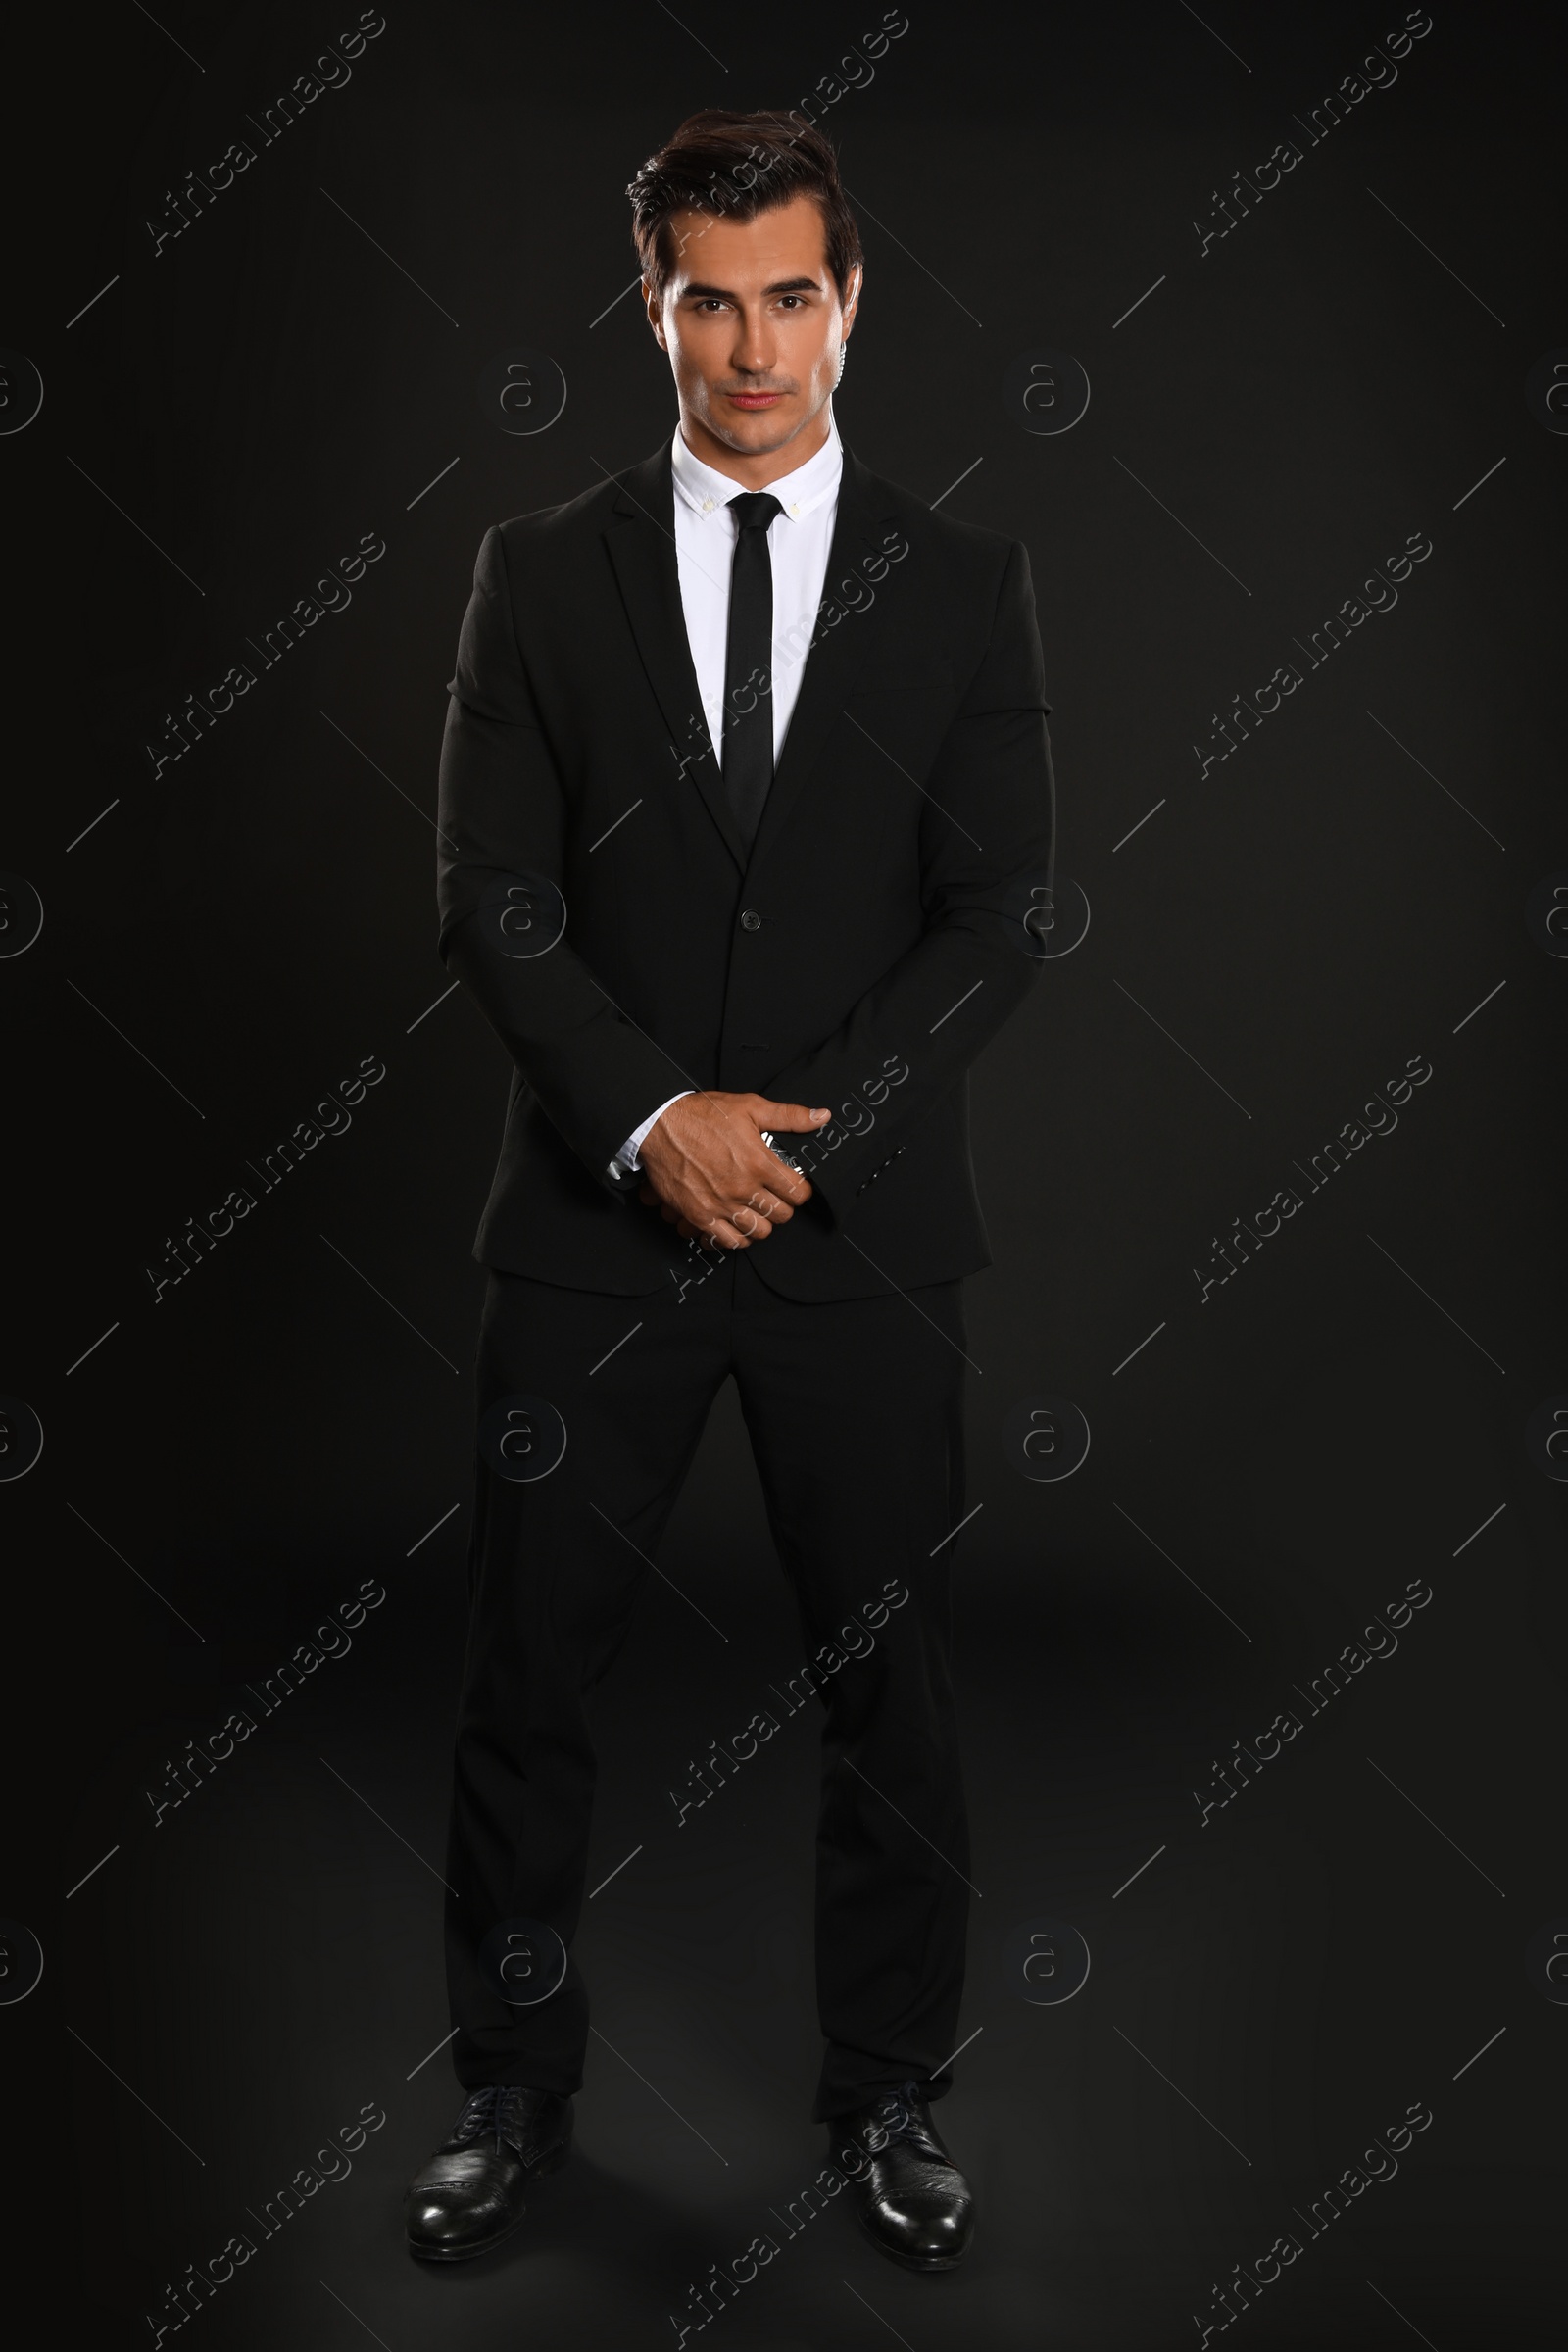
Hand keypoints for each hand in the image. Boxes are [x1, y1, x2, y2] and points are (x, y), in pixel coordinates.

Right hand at [635, 1091, 829, 1248]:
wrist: (659, 1125)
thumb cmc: (702, 1115)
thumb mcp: (750, 1106)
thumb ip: (789, 1116)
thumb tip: (821, 1117)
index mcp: (759, 1163)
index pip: (798, 1193)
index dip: (801, 1191)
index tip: (795, 1187)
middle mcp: (742, 1188)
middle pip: (781, 1216)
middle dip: (783, 1207)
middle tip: (775, 1198)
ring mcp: (720, 1205)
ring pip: (758, 1232)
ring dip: (761, 1223)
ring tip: (756, 1211)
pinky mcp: (699, 1215)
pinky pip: (727, 1241)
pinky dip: (735, 1237)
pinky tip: (735, 1225)